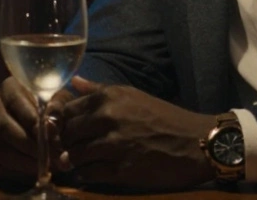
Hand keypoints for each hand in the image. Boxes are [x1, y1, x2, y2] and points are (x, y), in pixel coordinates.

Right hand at [0, 76, 73, 180]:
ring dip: (25, 162)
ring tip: (46, 167)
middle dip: (29, 144)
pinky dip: (17, 173)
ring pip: (0, 149)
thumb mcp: (62, 102)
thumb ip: (58, 108)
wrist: (47, 126)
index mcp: (9, 88)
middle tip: (50, 156)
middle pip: (3, 126)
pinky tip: (34, 172)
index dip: (29, 117)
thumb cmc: (56, 109)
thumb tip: (51, 124)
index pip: (14, 100)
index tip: (46, 132)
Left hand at [59, 76, 215, 189]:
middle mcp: (108, 118)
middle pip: (67, 133)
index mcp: (108, 97)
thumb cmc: (164, 117)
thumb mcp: (132, 95)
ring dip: (73, 160)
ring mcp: (114, 145)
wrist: (196, 142)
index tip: (63, 130)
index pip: (66, 110)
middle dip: (65, 142)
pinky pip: (89, 173)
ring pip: (74, 155)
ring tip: (79, 161)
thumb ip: (98, 90)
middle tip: (68, 147)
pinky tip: (91, 172)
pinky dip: (86, 174)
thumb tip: (73, 82)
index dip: (61, 122)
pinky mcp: (122, 170)